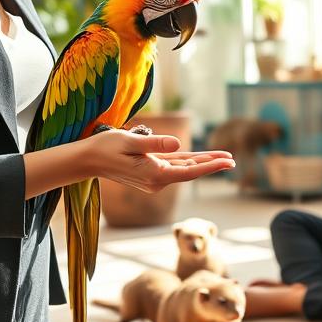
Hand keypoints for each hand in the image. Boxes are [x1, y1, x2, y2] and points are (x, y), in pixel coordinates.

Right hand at [89, 129, 234, 192]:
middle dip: (212, 164)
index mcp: (154, 175)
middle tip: (233, 159)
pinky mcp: (152, 172)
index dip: (210, 166)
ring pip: (184, 168)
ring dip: (203, 162)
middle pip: (191, 171)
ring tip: (224, 157)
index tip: (227, 162)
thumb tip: (177, 144)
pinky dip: (189, 161)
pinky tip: (203, 157)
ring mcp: (154, 178)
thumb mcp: (130, 141)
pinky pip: (174, 165)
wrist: (88, 160)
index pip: (189, 171)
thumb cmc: (106, 148)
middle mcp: (157, 180)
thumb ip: (154, 143)